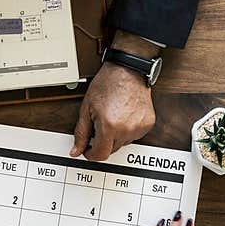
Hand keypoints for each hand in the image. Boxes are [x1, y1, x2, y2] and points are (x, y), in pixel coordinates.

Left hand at [71, 31, 157, 161]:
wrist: (128, 70)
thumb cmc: (108, 84)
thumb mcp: (87, 108)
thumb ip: (81, 133)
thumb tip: (76, 151)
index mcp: (109, 126)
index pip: (100, 155)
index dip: (91, 154)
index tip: (88, 149)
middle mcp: (126, 129)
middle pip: (111, 150)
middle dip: (103, 142)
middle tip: (100, 124)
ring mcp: (139, 127)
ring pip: (123, 143)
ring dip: (116, 136)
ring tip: (113, 117)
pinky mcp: (148, 124)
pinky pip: (134, 136)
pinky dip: (127, 130)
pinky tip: (124, 116)